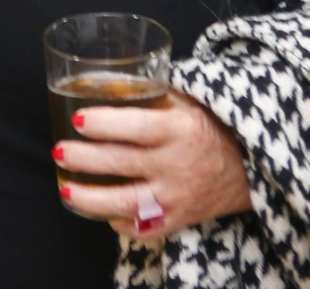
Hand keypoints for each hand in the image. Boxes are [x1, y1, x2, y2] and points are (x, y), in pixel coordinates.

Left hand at [53, 90, 250, 238]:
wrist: (250, 168)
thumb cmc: (209, 127)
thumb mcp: (187, 102)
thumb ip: (152, 93)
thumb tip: (105, 80)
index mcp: (180, 129)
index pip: (137, 127)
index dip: (104, 124)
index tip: (78, 120)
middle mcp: (177, 164)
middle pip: (121, 163)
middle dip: (84, 159)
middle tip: (59, 151)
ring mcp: (177, 196)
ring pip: (127, 203)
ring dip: (91, 198)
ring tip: (65, 188)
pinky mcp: (180, 220)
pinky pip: (144, 229)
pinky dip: (121, 224)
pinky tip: (103, 214)